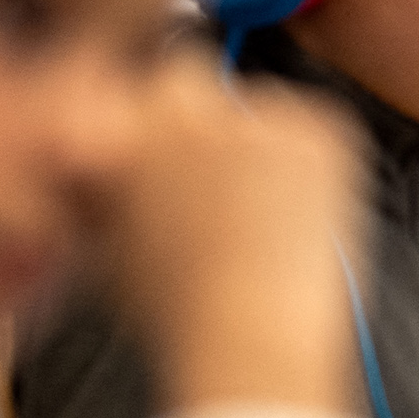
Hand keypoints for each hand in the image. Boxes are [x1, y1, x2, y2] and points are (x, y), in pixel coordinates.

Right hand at [108, 52, 366, 417]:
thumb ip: (103, 189)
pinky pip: (312, 130)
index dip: (157, 129)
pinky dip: (311, 164)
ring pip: (258, 109)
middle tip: (224, 186)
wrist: (248, 339)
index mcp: (120, 128)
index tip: (176, 166)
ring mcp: (252, 109)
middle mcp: (180, 105)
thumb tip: (105, 165)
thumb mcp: (108, 249)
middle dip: (205, 120)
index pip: (137, 90)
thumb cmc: (179, 316)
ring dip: (261, 145)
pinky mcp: (315, 124)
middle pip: (192, 78)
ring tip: (264, 223)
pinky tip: (297, 220)